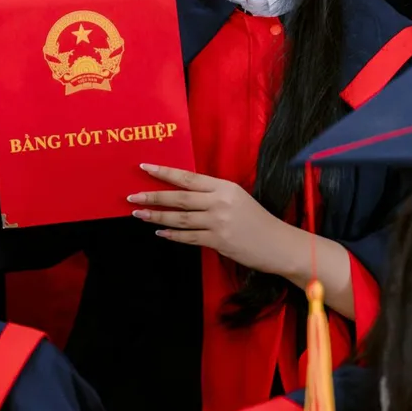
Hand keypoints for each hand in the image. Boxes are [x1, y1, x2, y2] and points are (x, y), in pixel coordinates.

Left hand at [129, 164, 288, 272]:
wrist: (278, 243)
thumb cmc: (257, 220)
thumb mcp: (238, 198)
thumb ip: (213, 195)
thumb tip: (183, 194)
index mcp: (225, 186)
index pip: (188, 177)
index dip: (165, 172)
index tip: (145, 167)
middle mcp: (220, 202)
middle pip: (179, 197)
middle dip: (153, 196)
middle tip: (132, 196)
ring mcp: (219, 222)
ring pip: (180, 218)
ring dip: (157, 215)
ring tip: (139, 213)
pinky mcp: (219, 241)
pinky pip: (189, 237)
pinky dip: (172, 234)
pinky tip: (159, 231)